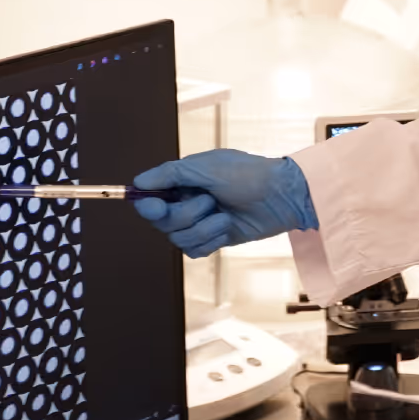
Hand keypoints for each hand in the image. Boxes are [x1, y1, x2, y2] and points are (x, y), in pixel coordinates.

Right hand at [131, 149, 317, 257]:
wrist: (280, 197)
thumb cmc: (247, 174)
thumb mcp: (207, 168)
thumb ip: (171, 174)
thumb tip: (138, 182)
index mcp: (182, 180)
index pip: (149, 196)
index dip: (148, 205)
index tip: (156, 208)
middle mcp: (186, 200)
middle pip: (162, 222)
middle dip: (186, 215)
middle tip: (209, 201)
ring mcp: (199, 222)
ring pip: (178, 239)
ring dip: (203, 228)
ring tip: (224, 216)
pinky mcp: (211, 239)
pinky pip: (194, 251)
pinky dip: (210, 241)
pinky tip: (226, 229)